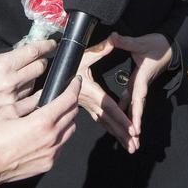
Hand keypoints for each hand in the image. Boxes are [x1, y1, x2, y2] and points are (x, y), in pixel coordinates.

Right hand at [0, 40, 55, 119]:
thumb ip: (7, 57)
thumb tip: (25, 53)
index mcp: (4, 64)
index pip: (32, 51)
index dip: (45, 46)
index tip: (51, 44)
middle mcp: (12, 80)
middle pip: (39, 67)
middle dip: (42, 62)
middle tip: (39, 60)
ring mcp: (14, 96)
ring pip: (36, 83)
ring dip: (34, 78)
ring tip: (24, 78)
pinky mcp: (13, 108)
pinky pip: (29, 98)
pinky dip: (29, 93)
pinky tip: (24, 91)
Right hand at [0, 81, 78, 187]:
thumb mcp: (8, 112)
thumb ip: (27, 103)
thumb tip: (40, 96)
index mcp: (43, 121)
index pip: (68, 100)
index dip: (74, 87)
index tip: (76, 81)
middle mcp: (52, 137)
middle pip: (73, 114)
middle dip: (71, 102)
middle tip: (65, 96)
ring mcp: (52, 152)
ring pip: (70, 131)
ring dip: (67, 120)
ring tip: (56, 115)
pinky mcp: (49, 163)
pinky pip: (62, 145)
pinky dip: (60, 136)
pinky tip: (48, 133)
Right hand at [76, 36, 136, 152]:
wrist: (52, 75)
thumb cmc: (67, 64)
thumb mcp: (84, 55)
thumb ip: (100, 50)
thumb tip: (114, 40)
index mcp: (91, 92)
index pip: (109, 107)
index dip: (121, 119)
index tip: (132, 130)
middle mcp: (90, 103)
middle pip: (109, 121)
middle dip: (123, 134)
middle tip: (135, 146)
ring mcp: (88, 107)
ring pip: (105, 124)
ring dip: (118, 136)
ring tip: (130, 147)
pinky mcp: (86, 108)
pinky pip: (101, 122)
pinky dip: (110, 130)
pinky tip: (118, 137)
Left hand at [110, 33, 171, 139]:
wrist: (169, 46)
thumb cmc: (158, 45)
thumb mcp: (142, 43)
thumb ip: (126, 42)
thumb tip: (113, 37)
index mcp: (142, 78)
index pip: (138, 98)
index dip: (136, 113)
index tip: (135, 128)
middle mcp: (141, 85)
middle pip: (137, 108)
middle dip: (135, 125)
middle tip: (133, 142)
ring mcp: (139, 85)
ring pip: (134, 106)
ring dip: (131, 122)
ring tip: (129, 140)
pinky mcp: (137, 83)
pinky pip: (131, 101)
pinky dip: (128, 111)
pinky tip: (122, 121)